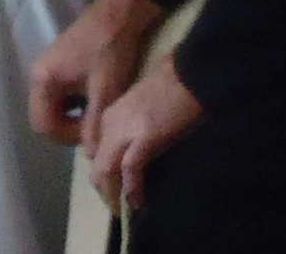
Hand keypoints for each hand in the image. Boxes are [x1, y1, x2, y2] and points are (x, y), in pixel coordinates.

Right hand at [29, 0, 161, 146]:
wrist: (120, 14)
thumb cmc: (110, 51)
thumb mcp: (105, 92)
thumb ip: (94, 125)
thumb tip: (91, 155)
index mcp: (43, 80)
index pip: (43, 125)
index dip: (66, 137)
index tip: (91, 134)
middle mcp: (38, 74)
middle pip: (45, 117)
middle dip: (68, 128)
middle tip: (94, 128)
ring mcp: (48, 67)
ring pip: (53, 106)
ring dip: (72, 116)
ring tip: (96, 115)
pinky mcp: (59, 64)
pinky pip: (60, 94)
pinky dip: (74, 103)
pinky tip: (94, 99)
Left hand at [88, 56, 203, 212]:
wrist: (189, 74)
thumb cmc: (172, 91)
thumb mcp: (143, 112)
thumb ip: (132, 132)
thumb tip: (134, 159)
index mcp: (109, 117)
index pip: (96, 154)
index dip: (104, 177)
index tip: (115, 194)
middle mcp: (110, 124)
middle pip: (96, 168)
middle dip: (106, 193)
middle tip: (119, 209)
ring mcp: (124, 130)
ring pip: (105, 172)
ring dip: (114, 196)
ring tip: (125, 210)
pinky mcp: (143, 137)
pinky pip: (129, 171)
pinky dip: (132, 189)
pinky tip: (138, 200)